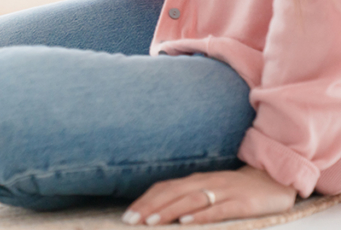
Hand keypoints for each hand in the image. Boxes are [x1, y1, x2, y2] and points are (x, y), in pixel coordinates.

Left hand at [123, 166, 296, 225]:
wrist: (274, 180)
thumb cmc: (235, 190)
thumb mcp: (208, 190)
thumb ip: (187, 198)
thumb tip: (159, 211)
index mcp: (195, 181)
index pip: (164, 188)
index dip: (144, 201)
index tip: (127, 215)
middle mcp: (206, 183)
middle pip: (172, 193)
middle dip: (149, 207)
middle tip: (131, 220)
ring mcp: (225, 192)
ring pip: (191, 200)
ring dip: (169, 211)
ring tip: (151, 222)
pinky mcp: (243, 203)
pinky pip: (220, 209)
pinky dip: (202, 215)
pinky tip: (187, 222)